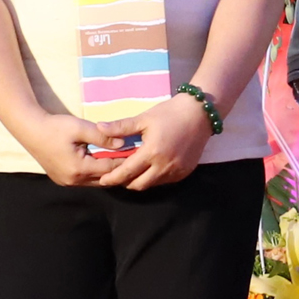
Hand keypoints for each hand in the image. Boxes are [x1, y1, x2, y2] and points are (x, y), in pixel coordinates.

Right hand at [22, 113, 124, 186]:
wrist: (30, 130)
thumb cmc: (55, 126)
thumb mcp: (80, 128)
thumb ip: (102, 136)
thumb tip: (122, 143)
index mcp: (78, 169)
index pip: (109, 169)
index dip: (123, 161)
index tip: (136, 153)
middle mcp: (73, 180)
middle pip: (103, 179)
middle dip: (117, 170)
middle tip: (133, 160)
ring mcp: (66, 182)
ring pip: (94, 182)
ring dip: (106, 173)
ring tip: (120, 162)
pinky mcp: (62, 179)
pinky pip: (84, 180)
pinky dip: (95, 173)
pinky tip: (102, 163)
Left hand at [94, 91, 216, 190]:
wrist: (200, 113)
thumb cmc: (170, 113)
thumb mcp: (144, 118)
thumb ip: (121, 127)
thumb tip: (98, 128)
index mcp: (152, 152)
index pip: (127, 172)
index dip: (113, 178)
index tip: (102, 180)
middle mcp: (164, 166)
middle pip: (139, 185)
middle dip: (125, 183)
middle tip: (116, 176)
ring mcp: (176, 171)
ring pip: (152, 184)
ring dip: (140, 180)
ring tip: (132, 172)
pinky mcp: (185, 172)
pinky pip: (165, 181)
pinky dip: (154, 178)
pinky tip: (150, 168)